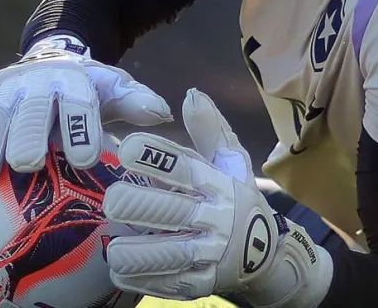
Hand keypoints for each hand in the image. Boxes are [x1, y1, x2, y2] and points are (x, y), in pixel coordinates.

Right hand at [0, 34, 171, 179]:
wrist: (52, 62)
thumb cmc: (90, 91)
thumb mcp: (114, 90)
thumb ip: (135, 102)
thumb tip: (161, 112)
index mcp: (73, 79)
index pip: (78, 101)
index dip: (82, 127)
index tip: (86, 158)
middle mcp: (35, 82)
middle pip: (31, 108)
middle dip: (29, 133)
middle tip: (29, 162)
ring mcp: (4, 91)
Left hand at [103, 88, 332, 307]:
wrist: (265, 255)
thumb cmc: (235, 197)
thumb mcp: (230, 162)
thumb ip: (209, 129)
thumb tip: (191, 94)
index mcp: (219, 184)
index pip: (187, 168)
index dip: (157, 158)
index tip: (127, 148)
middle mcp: (216, 218)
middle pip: (173, 211)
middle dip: (139, 205)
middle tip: (113, 199)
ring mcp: (210, 254)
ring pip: (168, 254)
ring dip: (137, 251)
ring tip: (115, 246)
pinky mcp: (201, 283)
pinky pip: (168, 283)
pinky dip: (141, 278)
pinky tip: (121, 270)